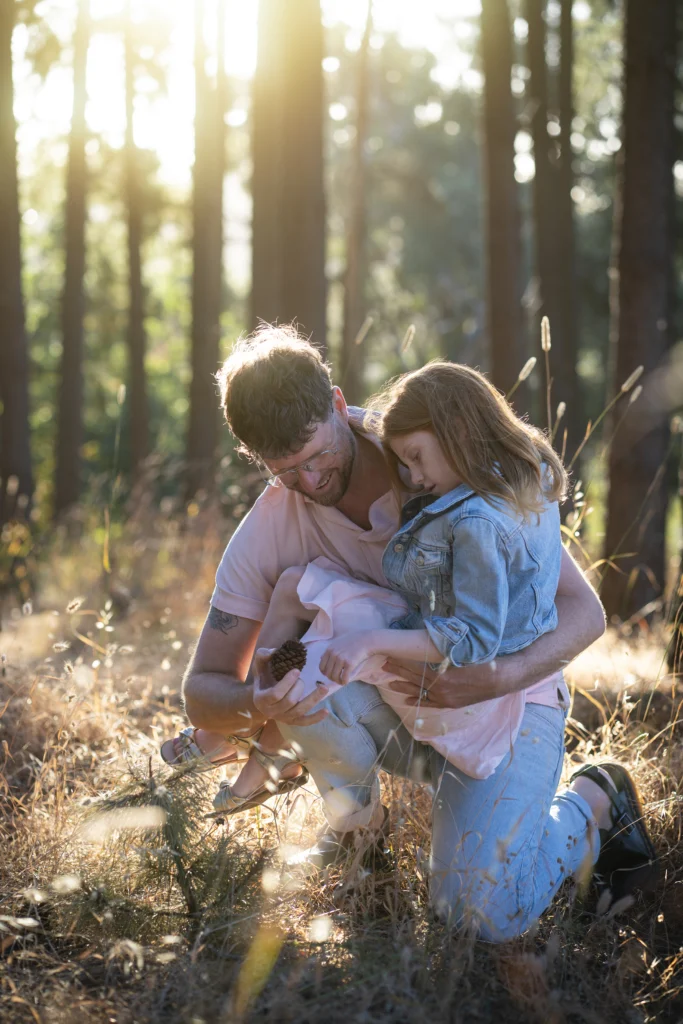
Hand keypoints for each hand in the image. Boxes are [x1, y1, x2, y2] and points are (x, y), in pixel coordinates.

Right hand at [252, 648, 329, 725]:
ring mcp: (283, 718)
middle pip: (289, 701)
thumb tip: (274, 652)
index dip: (287, 682)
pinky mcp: (293, 721)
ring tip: (324, 687)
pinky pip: (305, 722)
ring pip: (300, 711)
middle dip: (298, 687)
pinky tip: (326, 711)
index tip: (297, 670)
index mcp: (261, 699)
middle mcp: (271, 712)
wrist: (264, 696)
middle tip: (300, 678)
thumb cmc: (264, 677)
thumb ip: (263, 655)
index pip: (275, 694)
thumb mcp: (260, 665)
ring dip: (313, 699)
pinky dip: (316, 718)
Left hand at [319, 632, 375, 684]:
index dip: (326, 673)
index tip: (331, 674)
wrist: (367, 640)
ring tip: (342, 680)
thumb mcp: (338, 642)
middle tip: (338, 679)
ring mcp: (341, 659)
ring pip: (334, 677)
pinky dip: (344, 682)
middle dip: (332, 678)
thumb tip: (320, 658)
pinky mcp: (349, 663)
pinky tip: (346, 681)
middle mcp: (333, 654)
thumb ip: (330, 650)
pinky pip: (344, 678)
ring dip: (338, 681)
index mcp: (329, 649)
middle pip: (327, 673)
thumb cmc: (354, 640)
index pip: (321, 667)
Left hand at [383, 657, 501, 708]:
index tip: (389, 655)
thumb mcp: (461, 652)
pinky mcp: (449, 703)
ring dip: (403, 687)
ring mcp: (444, 698)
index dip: (401, 661)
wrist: (498, 680)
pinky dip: (417, 700)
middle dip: (398, 672)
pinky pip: (429, 703)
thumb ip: (443, 649)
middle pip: (413, 679)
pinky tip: (406, 700)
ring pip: (418, 692)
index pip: (414, 667)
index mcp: (441, 675)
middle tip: (384, 665)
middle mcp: (440, 689)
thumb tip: (428, 639)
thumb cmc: (481, 662)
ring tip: (389, 683)